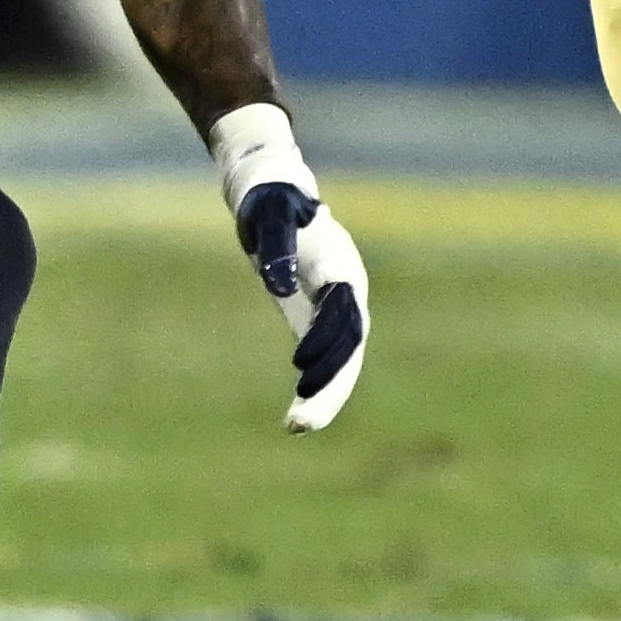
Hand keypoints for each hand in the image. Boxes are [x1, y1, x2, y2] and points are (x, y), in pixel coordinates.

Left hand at [210, 104, 368, 432]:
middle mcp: (349, 292)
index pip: (347, 315)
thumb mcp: (269, 216)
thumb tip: (279, 285)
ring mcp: (338, 307)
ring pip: (344, 362)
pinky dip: (315, 388)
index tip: (301, 368)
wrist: (273, 193)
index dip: (329, 343)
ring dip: (325, 396)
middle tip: (302, 422)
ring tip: (296, 427)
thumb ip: (276, 247)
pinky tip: (294, 416)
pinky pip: (325, 360)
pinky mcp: (318, 317)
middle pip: (351, 349)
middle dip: (331, 387)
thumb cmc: (270, 201)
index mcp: (342, 267)